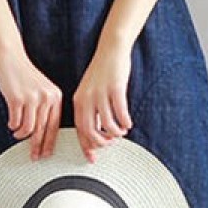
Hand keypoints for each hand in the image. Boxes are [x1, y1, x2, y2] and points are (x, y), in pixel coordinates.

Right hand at [0, 46, 62, 159]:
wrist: (10, 58)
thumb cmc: (24, 75)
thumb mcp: (42, 90)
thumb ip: (45, 107)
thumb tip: (43, 133)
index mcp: (55, 96)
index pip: (55, 125)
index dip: (50, 142)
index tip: (46, 153)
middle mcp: (46, 97)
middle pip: (42, 130)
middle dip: (37, 146)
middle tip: (34, 156)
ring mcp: (32, 98)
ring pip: (28, 128)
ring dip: (21, 135)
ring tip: (17, 134)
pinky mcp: (17, 99)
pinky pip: (15, 122)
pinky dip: (13, 126)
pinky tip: (11, 124)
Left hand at [72, 38, 133, 162]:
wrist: (110, 49)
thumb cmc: (102, 72)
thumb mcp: (90, 91)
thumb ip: (90, 110)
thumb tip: (95, 133)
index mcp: (79, 101)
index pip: (79, 130)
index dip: (87, 146)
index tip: (93, 158)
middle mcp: (87, 98)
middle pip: (91, 131)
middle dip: (102, 142)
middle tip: (111, 142)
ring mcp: (101, 93)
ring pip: (107, 124)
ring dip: (116, 132)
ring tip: (122, 131)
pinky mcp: (115, 88)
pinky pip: (120, 112)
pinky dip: (125, 121)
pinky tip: (128, 123)